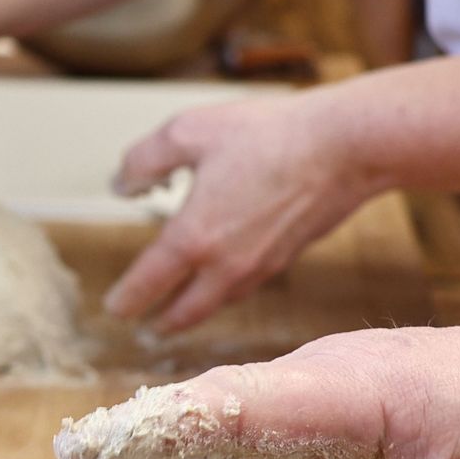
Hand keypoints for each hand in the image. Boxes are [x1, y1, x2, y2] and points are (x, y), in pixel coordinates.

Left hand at [105, 97, 379, 331]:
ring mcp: (260, 266)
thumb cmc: (268, 135)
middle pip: (185, 312)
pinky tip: (225, 277)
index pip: (148, 283)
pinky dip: (226, 292)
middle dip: (162, 321)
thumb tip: (122, 184)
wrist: (345, 146)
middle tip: (147, 326)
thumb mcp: (188, 132)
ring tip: (182, 311)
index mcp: (194, 238)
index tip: (114, 307)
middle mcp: (225, 264)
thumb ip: (144, 161)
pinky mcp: (286, 257)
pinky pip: (246, 286)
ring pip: (218, 303)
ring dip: (195, 312)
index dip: (126, 299)